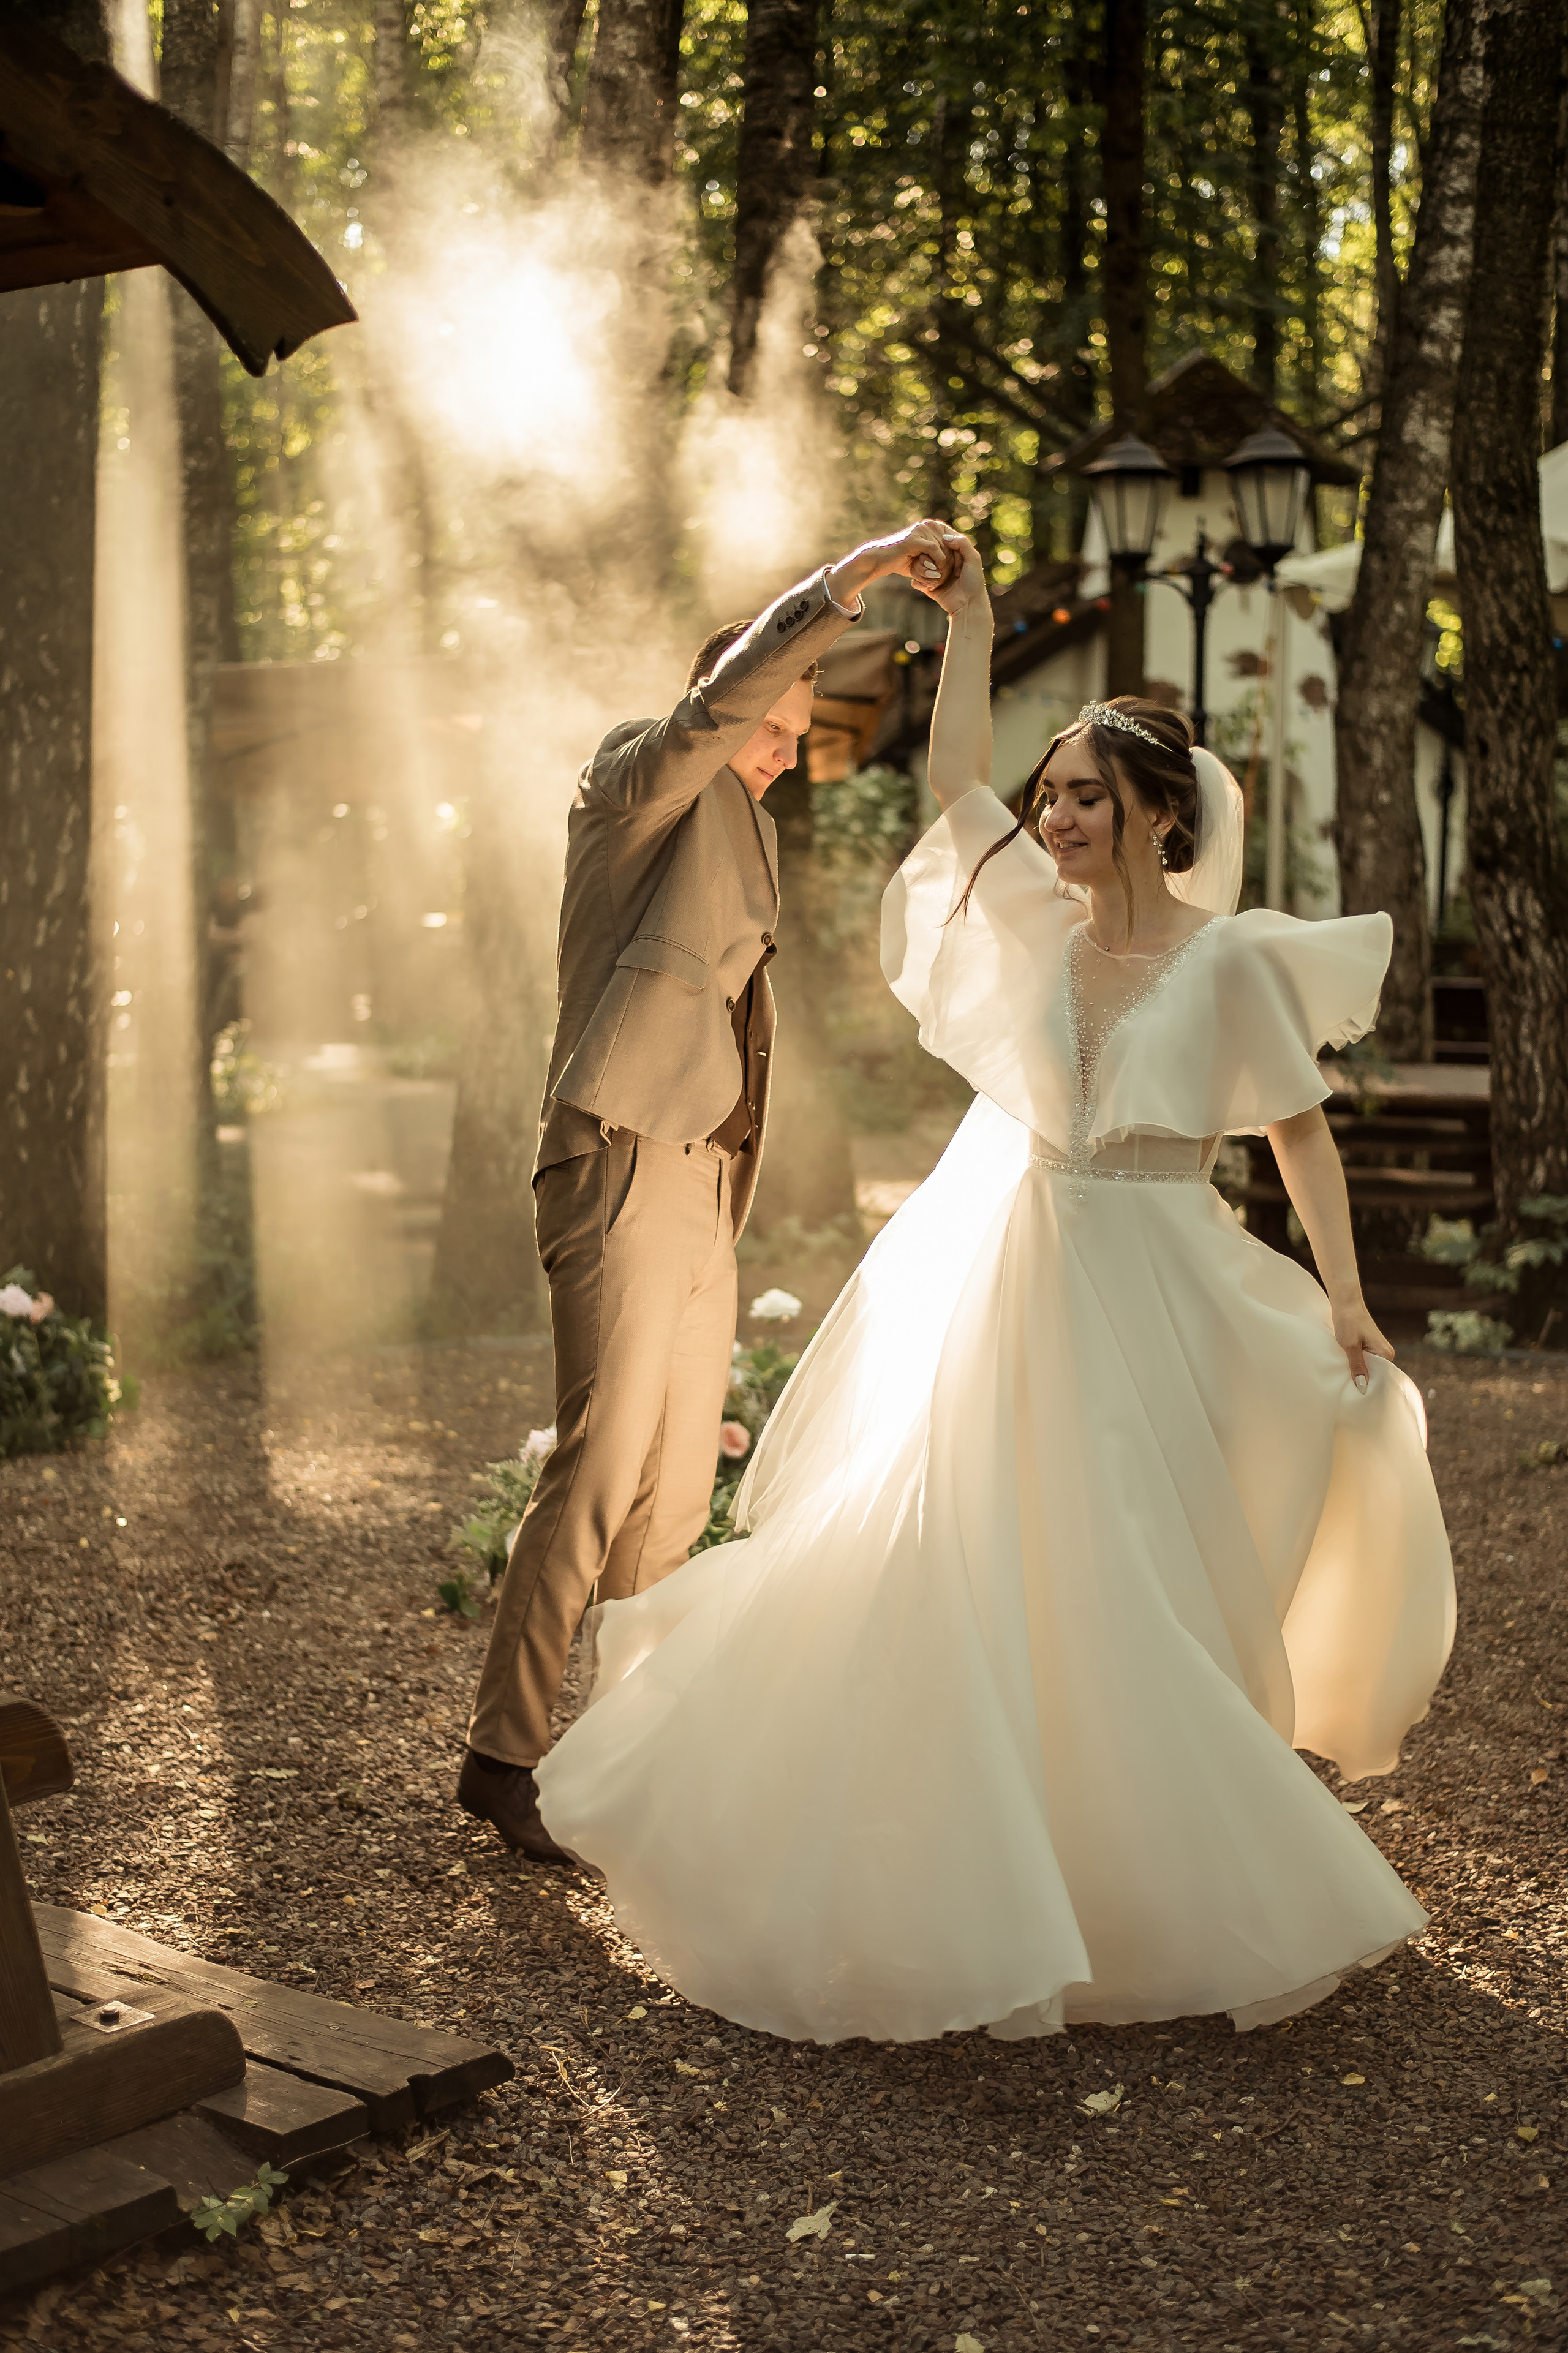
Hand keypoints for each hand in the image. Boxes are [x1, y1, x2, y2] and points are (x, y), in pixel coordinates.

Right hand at [825, 518, 963, 605]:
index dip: (958, 558)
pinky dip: (937, 565)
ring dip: (943, 568)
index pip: (956, 542)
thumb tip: (956, 557)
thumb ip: (939, 555)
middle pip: (952, 547)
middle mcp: (931, 525)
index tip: (957, 573)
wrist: (880, 561)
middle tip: (945, 579)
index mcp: (934, 526)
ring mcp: (923, 530)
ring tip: (937, 580)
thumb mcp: (924, 558)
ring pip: (945, 550)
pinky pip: (936, 551)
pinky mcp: (917, 539)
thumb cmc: (901, 561)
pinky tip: (932, 575)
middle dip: (952, 565)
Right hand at [910, 528, 987, 616]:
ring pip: (919, 567)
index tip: (939, 549)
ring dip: (922, 570)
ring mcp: (935, 577)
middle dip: (927, 559)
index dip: (938, 546)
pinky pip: (917, 582)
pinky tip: (928, 585)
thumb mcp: (973, 559)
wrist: (968, 605)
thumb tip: (944, 536)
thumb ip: (962, 543)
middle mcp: (943, 565)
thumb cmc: (973, 582)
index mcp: (954, 557)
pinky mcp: (928, 588)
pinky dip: (919, 582)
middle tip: (933, 564)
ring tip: (931, 574)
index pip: (939, 545)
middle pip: (926, 555)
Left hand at [1331, 1300, 1395, 1389]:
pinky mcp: (1370, 1348)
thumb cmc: (1348, 1321)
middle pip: (1376, 1376)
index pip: (1383, 1379)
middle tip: (1351, 1395)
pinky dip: (1356, 1367)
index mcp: (1386, 1354)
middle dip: (1364, 1384)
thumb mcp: (1349, 1346)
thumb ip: (1357, 1366)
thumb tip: (1362, 1388)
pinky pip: (1365, 1363)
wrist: (1346, 1303)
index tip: (1360, 1400)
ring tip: (1348, 1386)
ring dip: (1359, 1375)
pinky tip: (1347, 1373)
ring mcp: (1378, 1351)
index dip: (1371, 1389)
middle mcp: (1386, 1354)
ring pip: (1369, 1369)